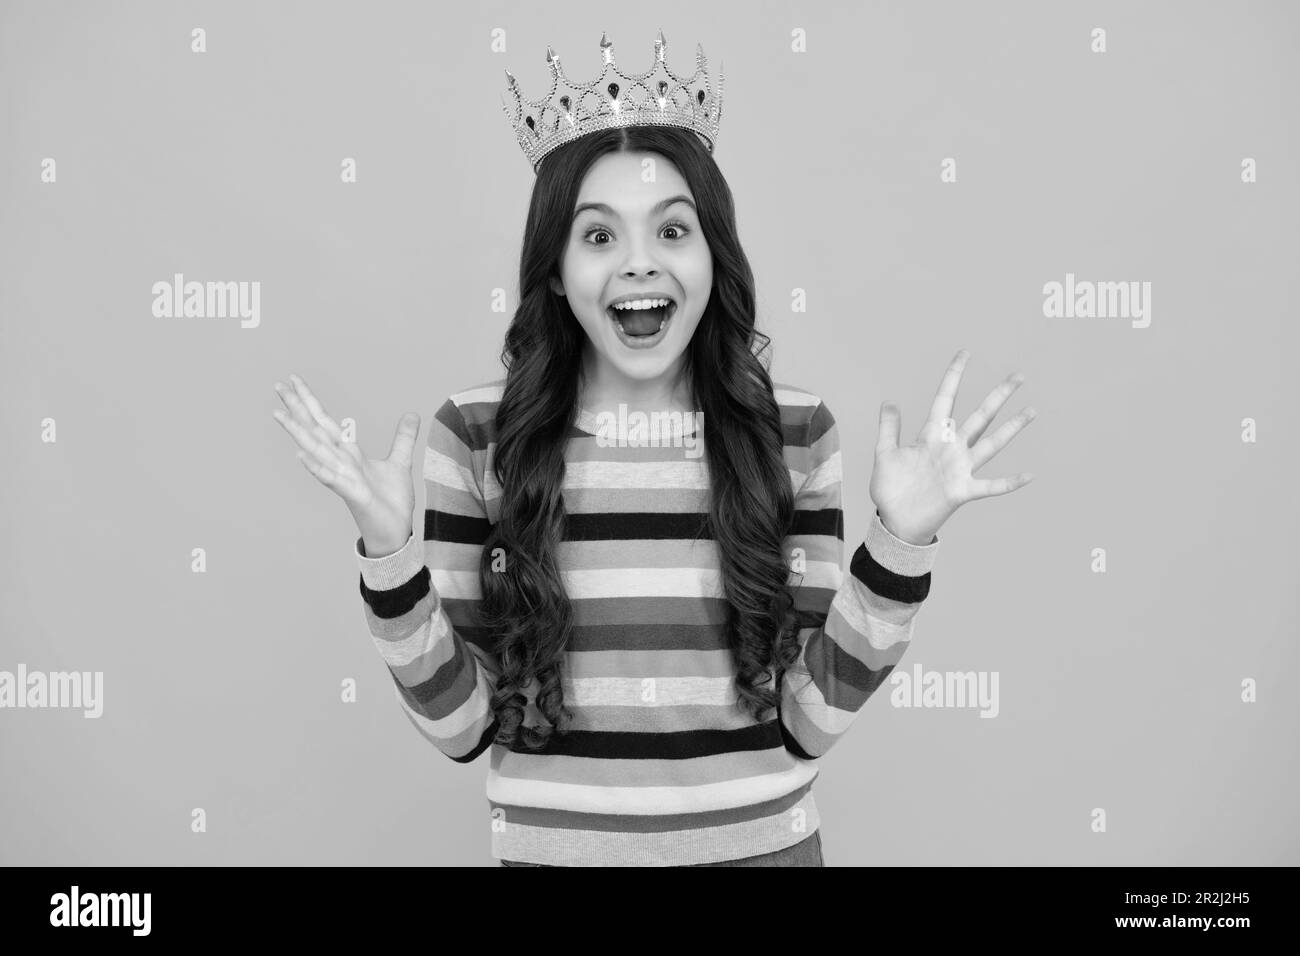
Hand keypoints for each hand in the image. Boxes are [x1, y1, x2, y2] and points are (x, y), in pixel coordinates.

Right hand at [271, 373, 419, 553]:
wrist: (394, 533)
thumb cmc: (391, 502)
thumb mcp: (400, 463)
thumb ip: (403, 438)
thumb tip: (411, 413)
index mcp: (350, 454)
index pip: (326, 422)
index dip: (310, 401)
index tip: (294, 381)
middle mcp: (341, 463)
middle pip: (315, 430)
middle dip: (298, 408)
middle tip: (277, 384)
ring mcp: (344, 478)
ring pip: (317, 451)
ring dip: (298, 433)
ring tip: (279, 413)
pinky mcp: (353, 495)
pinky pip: (331, 478)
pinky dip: (316, 467)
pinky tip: (300, 454)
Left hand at [869, 349, 1036, 544]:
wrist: (895, 521)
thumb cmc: (890, 489)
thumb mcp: (885, 454)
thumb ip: (889, 428)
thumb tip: (889, 401)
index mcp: (931, 436)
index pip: (945, 399)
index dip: (954, 376)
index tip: (965, 353)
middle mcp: (950, 448)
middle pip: (979, 416)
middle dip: (998, 396)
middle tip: (1018, 375)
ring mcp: (959, 469)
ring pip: (991, 444)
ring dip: (1011, 428)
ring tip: (1032, 411)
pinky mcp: (962, 491)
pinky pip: (990, 485)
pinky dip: (1009, 482)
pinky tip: (1030, 475)